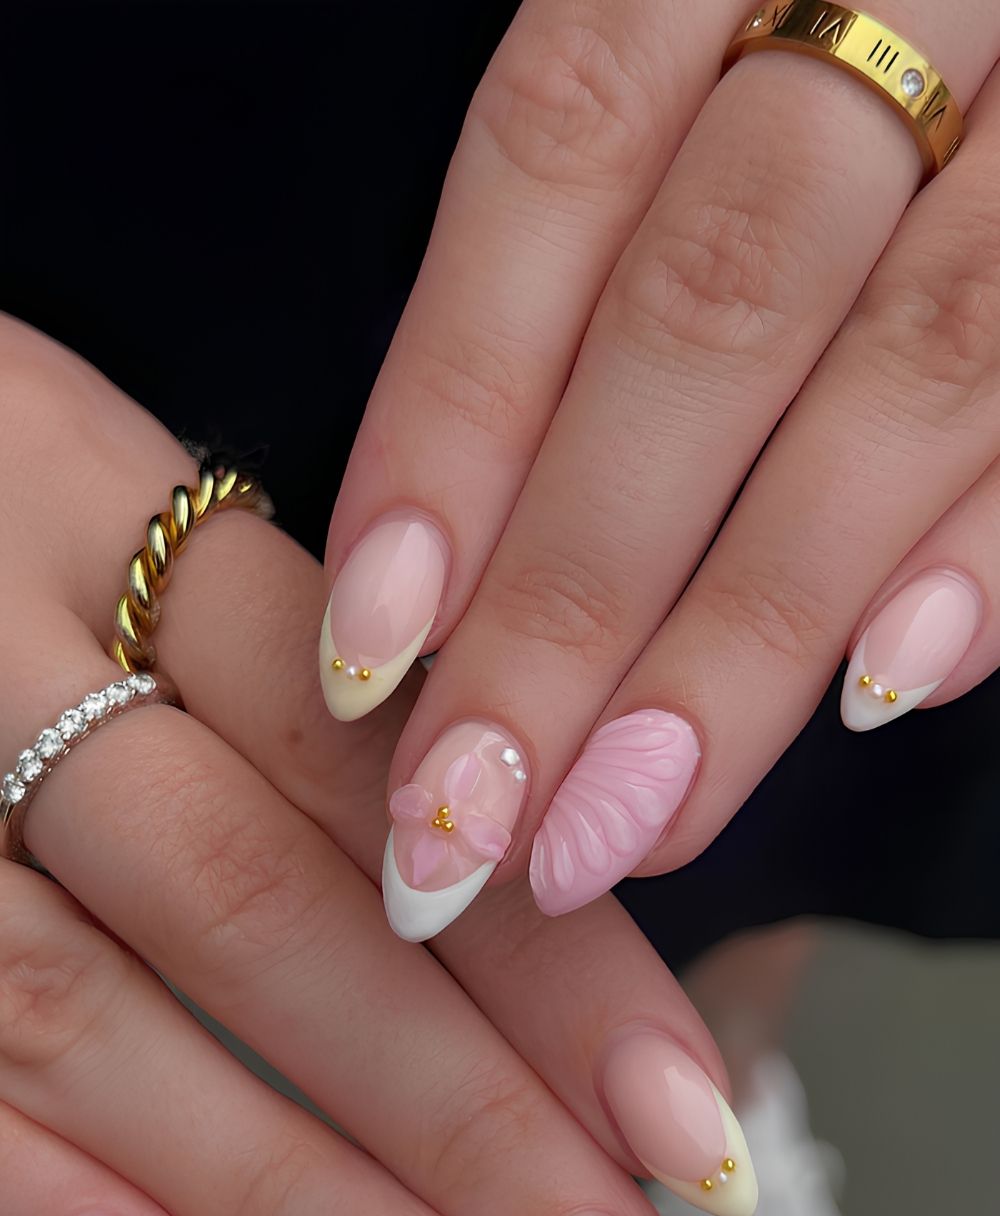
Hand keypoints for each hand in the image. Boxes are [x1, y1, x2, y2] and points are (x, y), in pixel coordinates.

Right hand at [0, 318, 750, 1215]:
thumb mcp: (108, 511)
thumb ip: (278, 669)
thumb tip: (485, 880)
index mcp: (121, 521)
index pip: (381, 758)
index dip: (547, 954)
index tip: (687, 1117)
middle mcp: (9, 649)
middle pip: (266, 903)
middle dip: (467, 1123)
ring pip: (94, 1002)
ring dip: (292, 1193)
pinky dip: (31, 1188)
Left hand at [317, 0, 999, 935]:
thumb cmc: (807, 56)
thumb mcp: (685, 74)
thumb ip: (586, 268)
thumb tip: (460, 568)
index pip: (556, 158)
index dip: (451, 415)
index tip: (372, 646)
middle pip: (711, 310)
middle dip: (580, 590)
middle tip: (480, 808)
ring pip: (904, 376)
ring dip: (751, 627)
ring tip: (637, 811)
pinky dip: (985, 550)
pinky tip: (886, 690)